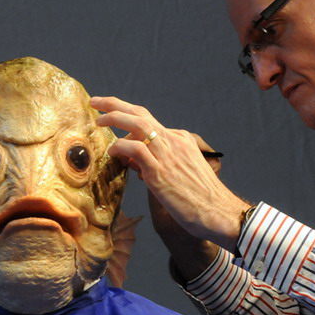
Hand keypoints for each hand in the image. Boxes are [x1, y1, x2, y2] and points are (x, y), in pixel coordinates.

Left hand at [90, 95, 247, 250]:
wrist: (219, 213)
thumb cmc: (200, 200)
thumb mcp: (180, 174)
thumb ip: (158, 165)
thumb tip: (136, 165)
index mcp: (181, 140)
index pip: (150, 124)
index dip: (128, 125)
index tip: (113, 130)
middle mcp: (174, 142)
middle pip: (140, 113)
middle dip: (115, 104)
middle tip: (96, 102)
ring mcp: (167, 155)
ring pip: (137, 124)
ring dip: (113, 117)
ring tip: (98, 121)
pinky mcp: (159, 172)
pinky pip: (135, 149)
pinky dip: (120, 147)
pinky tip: (113, 153)